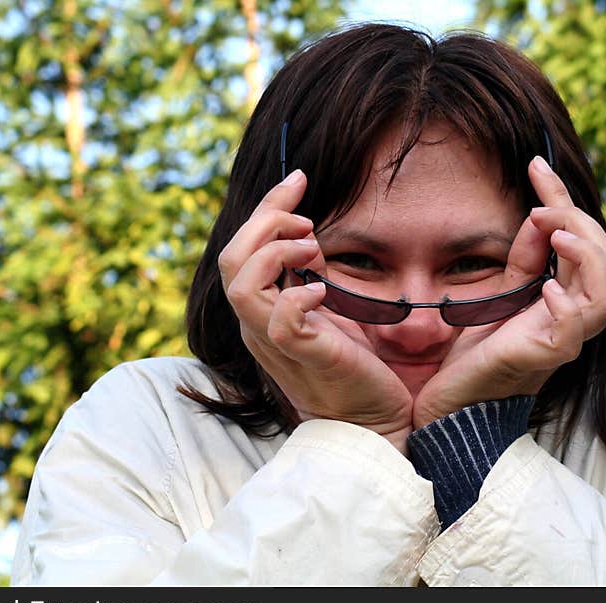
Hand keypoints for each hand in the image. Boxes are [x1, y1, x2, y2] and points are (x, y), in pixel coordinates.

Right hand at [218, 170, 413, 452]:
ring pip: (242, 285)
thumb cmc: (353, 365)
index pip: (241, 249)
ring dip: (278, 253)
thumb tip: (305, 237)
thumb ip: (306, 276)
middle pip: (232, 258)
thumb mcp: (324, 309)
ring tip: (313, 250)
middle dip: (267, 220)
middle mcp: (258, 325)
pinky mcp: (303, 358)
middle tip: (308, 218)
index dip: (267, 208)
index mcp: (261, 310)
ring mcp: (275, 344)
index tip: (299, 180)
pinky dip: (298, 296)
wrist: (373, 420)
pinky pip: (280, 322)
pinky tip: (323, 290)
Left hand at [411, 156, 605, 427]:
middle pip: (605, 261)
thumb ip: (521, 260)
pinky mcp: (546, 359)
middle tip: (541, 201)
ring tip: (557, 234)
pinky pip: (575, 331)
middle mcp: (571, 317)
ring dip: (586, 258)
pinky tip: (546, 286)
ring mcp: (563, 340)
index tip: (535, 164)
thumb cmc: (474, 355)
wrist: (450, 405)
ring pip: (605, 296)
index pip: (580, 241)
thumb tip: (538, 216)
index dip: (562, 198)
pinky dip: (568, 304)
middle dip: (578, 221)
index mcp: (562, 297)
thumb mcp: (497, 295)